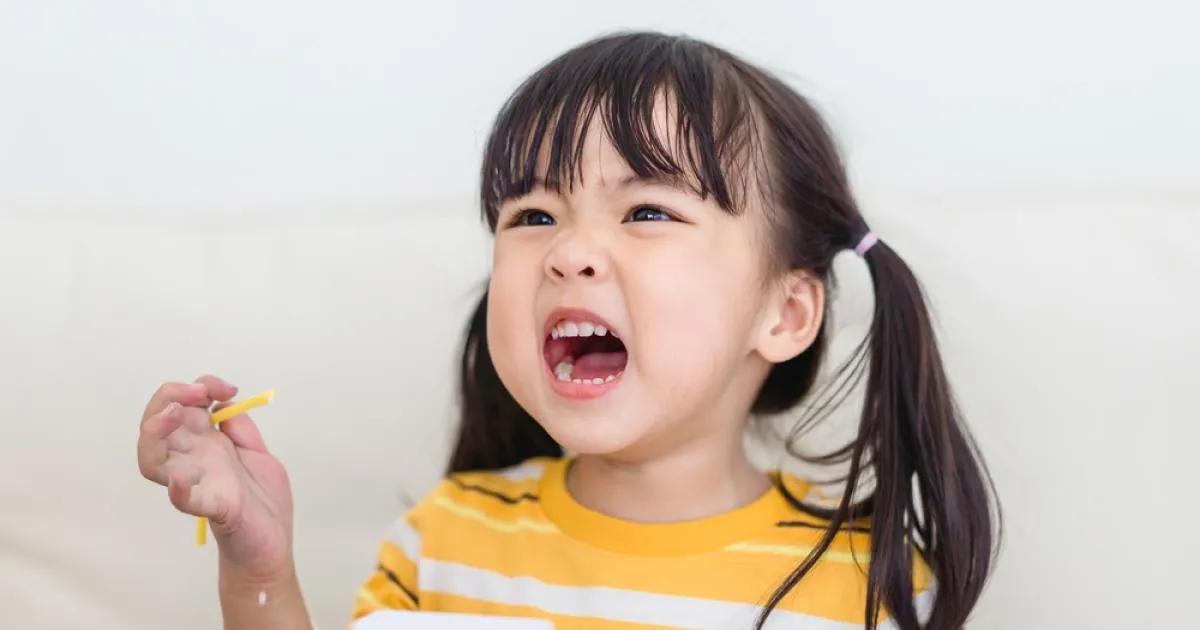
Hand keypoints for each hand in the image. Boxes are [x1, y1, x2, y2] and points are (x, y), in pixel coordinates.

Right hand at [137, 374, 293, 579]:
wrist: (273, 541)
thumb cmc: (262, 500)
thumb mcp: (258, 452)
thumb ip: (240, 428)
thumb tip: (224, 403)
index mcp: (206, 443)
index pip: (184, 406)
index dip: (201, 387)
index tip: (226, 389)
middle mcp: (193, 459)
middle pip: (158, 424)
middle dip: (169, 398)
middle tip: (198, 392)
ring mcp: (197, 483)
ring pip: (153, 459)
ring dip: (155, 433)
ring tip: (170, 415)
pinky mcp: (211, 507)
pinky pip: (185, 501)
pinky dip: (178, 491)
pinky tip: (177, 481)